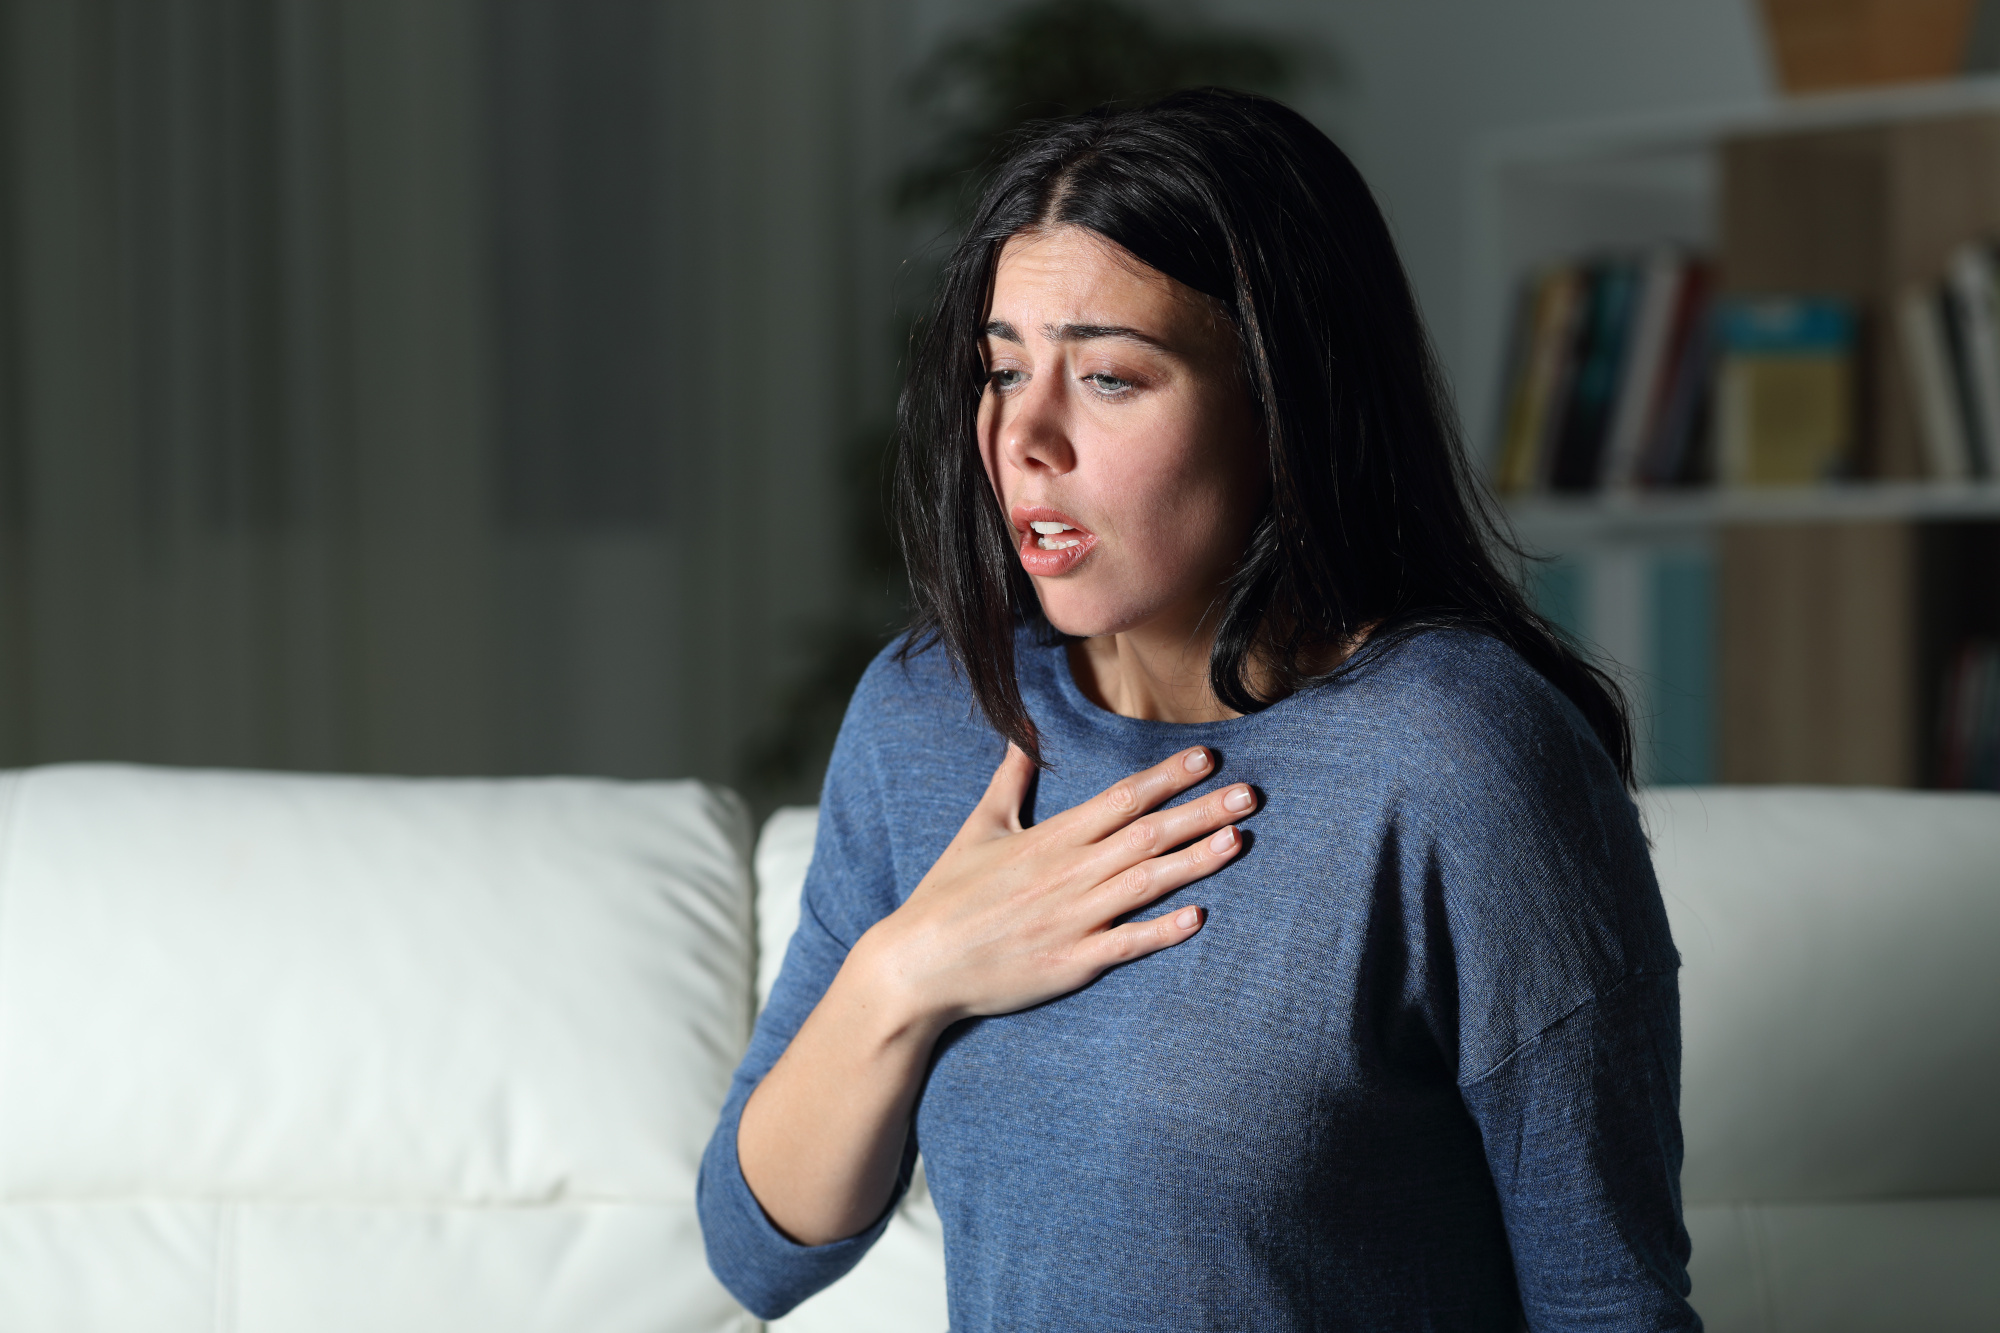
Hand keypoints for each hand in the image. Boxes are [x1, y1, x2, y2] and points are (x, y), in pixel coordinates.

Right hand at [855, 743, 1256, 1028]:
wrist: (917, 964)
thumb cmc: (947, 895)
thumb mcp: (977, 829)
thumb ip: (1009, 782)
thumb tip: (1024, 737)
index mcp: (1050, 839)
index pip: (1121, 798)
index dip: (1167, 778)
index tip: (1207, 759)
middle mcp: (1068, 874)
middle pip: (1147, 835)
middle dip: (1201, 812)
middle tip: (1251, 795)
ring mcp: (1073, 919)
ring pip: (1146, 884)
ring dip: (1195, 861)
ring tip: (1238, 839)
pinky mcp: (1072, 962)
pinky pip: (1126, 944)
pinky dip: (1162, 931)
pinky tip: (1198, 917)